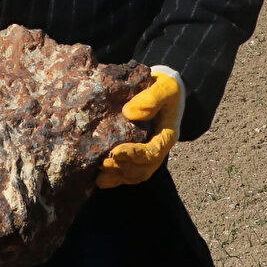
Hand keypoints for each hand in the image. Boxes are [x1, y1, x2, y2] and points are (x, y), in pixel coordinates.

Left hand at [97, 71, 183, 189]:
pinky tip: (100, 179)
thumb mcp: (164, 87)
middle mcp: (159, 148)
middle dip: (123, 169)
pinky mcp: (139, 153)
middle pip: (144, 169)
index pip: (152, 152)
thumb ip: (151, 99)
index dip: (134, 155)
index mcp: (167, 135)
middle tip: (103, 164)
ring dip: (118, 176)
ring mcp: (150, 153)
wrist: (166, 89)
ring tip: (99, 175)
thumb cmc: (166, 87)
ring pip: (136, 174)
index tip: (115, 152)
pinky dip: (116, 177)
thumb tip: (129, 113)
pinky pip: (130, 171)